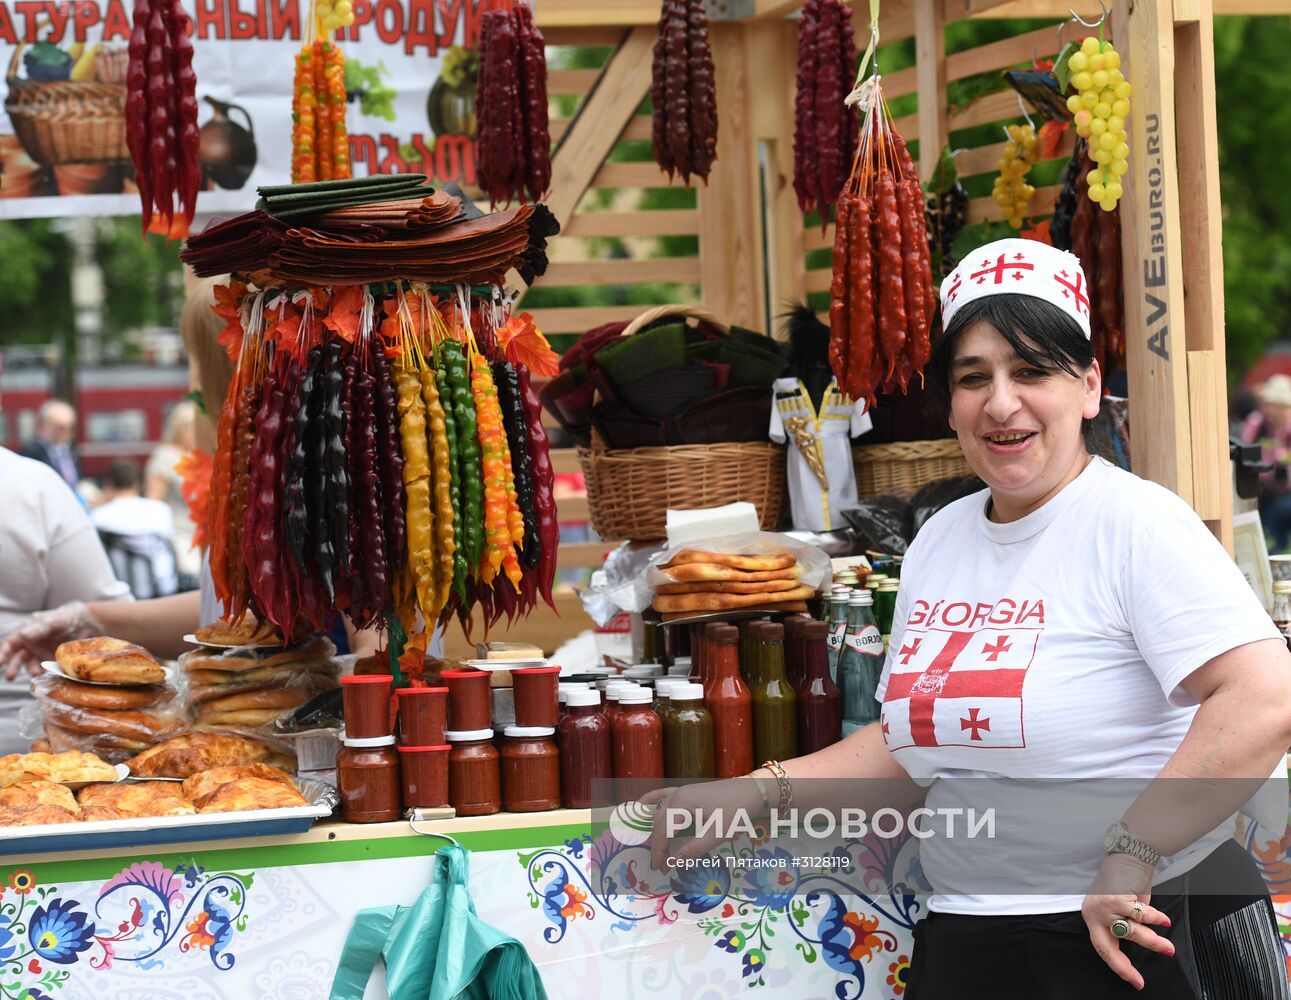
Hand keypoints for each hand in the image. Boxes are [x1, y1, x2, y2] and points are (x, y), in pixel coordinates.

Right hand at [0, 602, 104, 680]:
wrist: (83, 623)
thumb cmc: (64, 618)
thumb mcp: (52, 622)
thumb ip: (38, 629)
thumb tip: (23, 635)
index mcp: (25, 634)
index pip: (10, 645)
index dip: (2, 653)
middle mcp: (30, 645)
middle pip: (17, 658)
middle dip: (12, 667)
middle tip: (10, 677)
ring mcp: (40, 654)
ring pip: (30, 665)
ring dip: (31, 670)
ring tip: (36, 673)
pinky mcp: (50, 660)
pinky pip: (45, 668)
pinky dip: (44, 671)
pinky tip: (46, 673)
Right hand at [645, 776, 764, 870]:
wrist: (752, 791)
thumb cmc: (736, 811)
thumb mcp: (716, 834)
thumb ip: (693, 849)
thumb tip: (673, 863)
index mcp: (681, 804)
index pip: (663, 831)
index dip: (659, 851)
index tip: (658, 868)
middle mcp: (677, 795)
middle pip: (659, 822)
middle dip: (657, 844)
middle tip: (658, 864)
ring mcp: (681, 791)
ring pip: (659, 811)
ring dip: (654, 828)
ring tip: (651, 845)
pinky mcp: (688, 791)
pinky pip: (663, 795)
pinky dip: (651, 801)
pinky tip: (640, 805)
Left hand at [1081, 852, 1174, 990]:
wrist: (1128, 854)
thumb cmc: (1125, 880)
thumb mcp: (1121, 906)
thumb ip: (1126, 922)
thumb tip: (1141, 940)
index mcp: (1092, 916)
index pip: (1102, 947)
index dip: (1118, 966)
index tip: (1134, 980)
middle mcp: (1093, 913)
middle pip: (1107, 947)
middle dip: (1124, 966)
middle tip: (1139, 980)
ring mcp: (1103, 906)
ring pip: (1131, 932)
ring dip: (1152, 942)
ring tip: (1168, 947)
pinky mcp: (1117, 898)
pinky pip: (1141, 915)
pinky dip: (1155, 919)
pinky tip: (1164, 921)